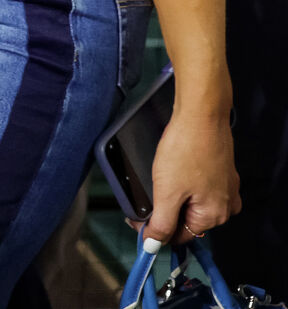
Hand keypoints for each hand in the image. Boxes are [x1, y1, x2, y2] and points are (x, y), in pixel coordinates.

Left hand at [138, 107, 238, 246]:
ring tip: (157, 181)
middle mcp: (226, 206)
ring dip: (171, 198)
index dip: (153, 231)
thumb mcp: (167, 192)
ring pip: (191, 203)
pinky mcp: (221, 172)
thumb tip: (153, 245)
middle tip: (142, 199)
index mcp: (215, 216)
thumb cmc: (185, 150)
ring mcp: (226, 188)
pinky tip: (172, 172)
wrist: (200, 115)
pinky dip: (182, 185)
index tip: (134, 220)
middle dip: (163, 213)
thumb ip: (161, 222)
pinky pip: (198, 188)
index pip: (179, 236)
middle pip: (187, 220)